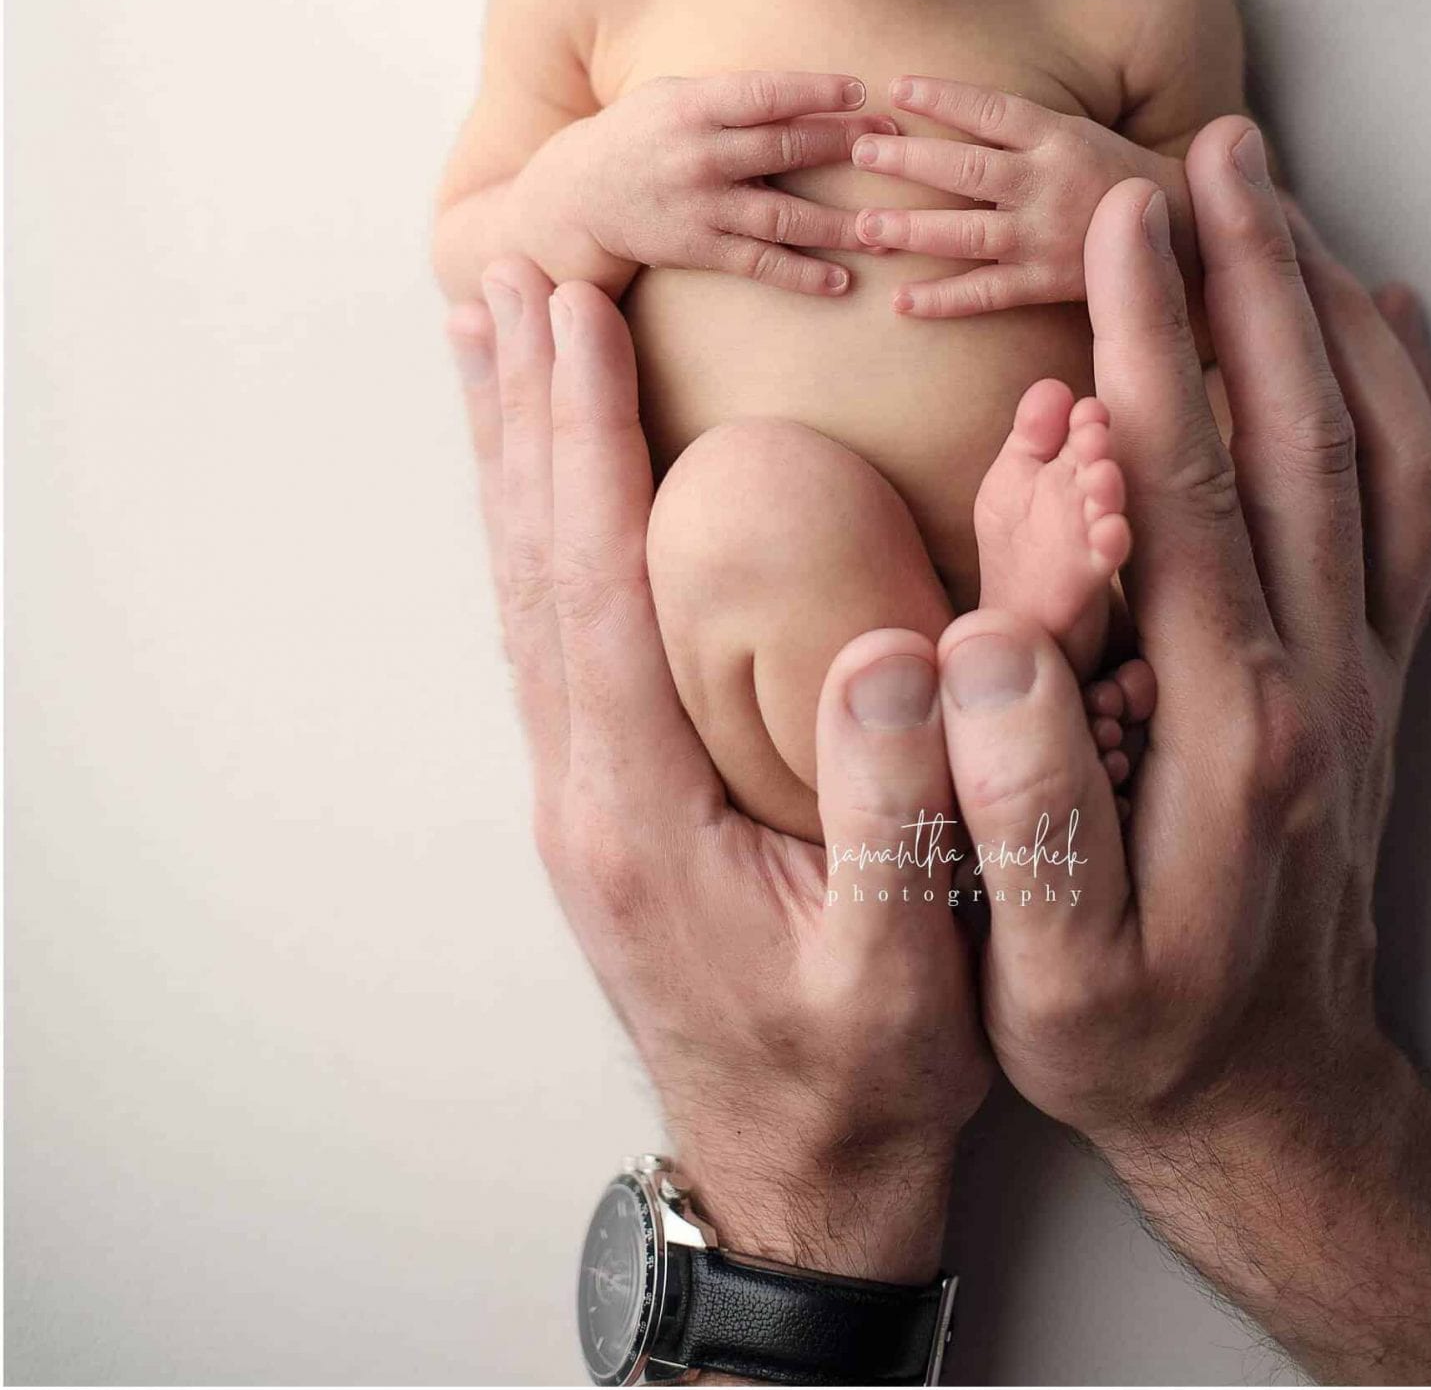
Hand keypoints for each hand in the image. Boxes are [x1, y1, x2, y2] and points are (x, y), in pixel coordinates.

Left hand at [445, 257, 991, 1283]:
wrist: (801, 1176)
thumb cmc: (864, 1076)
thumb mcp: (909, 967)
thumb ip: (900, 816)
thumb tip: (901, 658)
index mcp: (642, 807)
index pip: (597, 585)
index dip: (582, 441)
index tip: (575, 315)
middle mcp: (587, 785)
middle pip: (534, 560)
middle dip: (525, 410)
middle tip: (513, 271)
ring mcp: (587, 789)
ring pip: (532, 584)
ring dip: (517, 453)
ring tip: (503, 339)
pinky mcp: (611, 791)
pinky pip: (557, 622)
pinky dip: (545, 522)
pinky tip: (554, 480)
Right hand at [516, 70, 897, 298]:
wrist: (575, 197)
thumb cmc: (639, 134)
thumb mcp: (674, 95)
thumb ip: (734, 94)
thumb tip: (808, 91)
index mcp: (694, 106)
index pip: (767, 94)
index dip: (818, 93)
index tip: (862, 94)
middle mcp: (699, 156)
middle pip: (787, 150)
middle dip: (846, 147)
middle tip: (897, 147)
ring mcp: (700, 207)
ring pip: (783, 216)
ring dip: (840, 224)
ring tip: (887, 228)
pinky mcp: (698, 249)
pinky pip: (759, 264)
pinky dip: (802, 275)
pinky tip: (842, 280)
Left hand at [846, 74, 1202, 325]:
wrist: (1181, 233)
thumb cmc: (1114, 172)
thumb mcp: (1077, 132)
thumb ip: (1019, 126)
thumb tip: (948, 107)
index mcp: (1058, 137)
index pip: (992, 111)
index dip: (944, 97)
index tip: (897, 86)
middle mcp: (1048, 184)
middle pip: (967, 170)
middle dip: (909, 160)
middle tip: (859, 152)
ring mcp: (1045, 237)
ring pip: (966, 233)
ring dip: (911, 230)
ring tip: (863, 227)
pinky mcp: (1047, 283)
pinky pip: (987, 293)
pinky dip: (943, 300)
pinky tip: (901, 302)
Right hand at [932, 117, 1430, 1145]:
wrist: (1271, 1105)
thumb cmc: (1134, 1035)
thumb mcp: (1048, 971)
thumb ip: (1018, 810)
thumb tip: (977, 649)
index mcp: (1228, 725)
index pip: (1187, 491)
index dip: (1154, 344)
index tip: (1122, 219)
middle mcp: (1316, 675)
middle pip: (1295, 436)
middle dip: (1250, 278)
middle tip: (1208, 151)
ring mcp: (1361, 668)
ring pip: (1372, 454)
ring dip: (1326, 315)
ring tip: (1275, 200)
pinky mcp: (1375, 675)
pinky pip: (1416, 511)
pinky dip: (1405, 396)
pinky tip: (1378, 323)